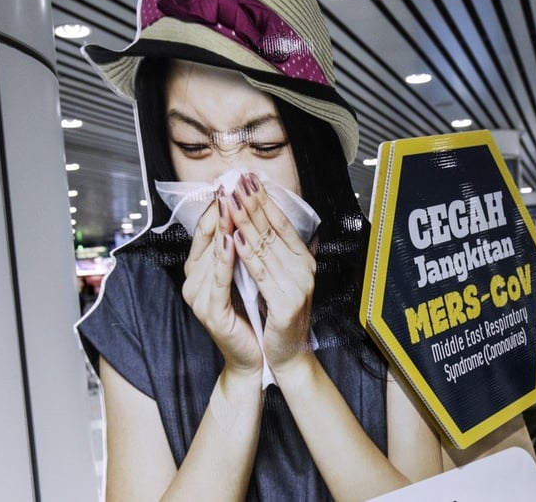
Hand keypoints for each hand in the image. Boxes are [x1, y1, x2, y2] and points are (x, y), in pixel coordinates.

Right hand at [182, 188, 262, 373]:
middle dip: (219, 211)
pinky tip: (229, 241)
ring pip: (210, 256)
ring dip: (221, 229)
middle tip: (229, 185)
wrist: (258, 354)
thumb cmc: (253, 311)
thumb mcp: (247, 273)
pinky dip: (224, 260)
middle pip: (205, 239)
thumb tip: (253, 213)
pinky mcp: (210, 312)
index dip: (218, 206)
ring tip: (230, 205)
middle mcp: (194, 281)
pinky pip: (218, 281)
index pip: (206, 231)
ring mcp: (199, 297)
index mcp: (202, 270)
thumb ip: (243, 248)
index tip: (231, 182)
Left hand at [228, 173, 316, 370]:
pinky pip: (261, 275)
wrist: (287, 355)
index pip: (283, 223)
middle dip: (252, 203)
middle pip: (273, 231)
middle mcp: (305, 270)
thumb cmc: (278, 316)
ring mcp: (297, 286)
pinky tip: (234, 239)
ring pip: (265, 248)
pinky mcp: (286, 304)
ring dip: (245, 222)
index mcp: (304, 261)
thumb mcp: (280, 279)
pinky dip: (246, 256)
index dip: (265, 200)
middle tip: (237, 181)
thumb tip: (265, 221)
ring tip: (231, 201)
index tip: (248, 180)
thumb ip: (276, 253)